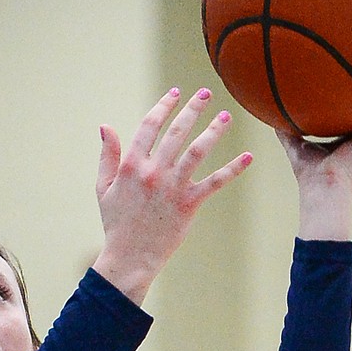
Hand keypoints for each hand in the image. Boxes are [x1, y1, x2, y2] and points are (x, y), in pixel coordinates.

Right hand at [91, 87, 251, 304]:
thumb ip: (107, 156)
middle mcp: (153, 172)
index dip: (164, 106)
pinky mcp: (189, 204)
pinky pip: (214, 182)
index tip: (175, 93)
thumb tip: (105, 126)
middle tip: (206, 93)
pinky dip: (233, 169)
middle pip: (176, 132)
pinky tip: (248, 157)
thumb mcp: (103, 188)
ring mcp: (172, 188)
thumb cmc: (116, 224)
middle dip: (193, 109)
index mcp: (132, 165)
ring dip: (214, 131)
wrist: (129, 258)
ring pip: (197, 151)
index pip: (150, 126)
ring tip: (226, 116)